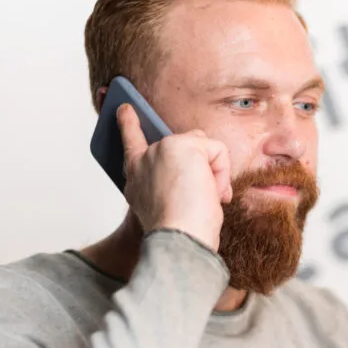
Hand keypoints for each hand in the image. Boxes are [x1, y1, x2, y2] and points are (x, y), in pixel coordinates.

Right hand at [117, 104, 233, 251]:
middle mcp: (142, 161)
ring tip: (205, 197)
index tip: (125, 108)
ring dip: (213, 173)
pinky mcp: (180, 145)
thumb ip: (179, 180)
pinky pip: (217, 150)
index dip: (128, 123)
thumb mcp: (174, 205)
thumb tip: (204, 174)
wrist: (179, 239)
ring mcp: (159, 149)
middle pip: (187, 145)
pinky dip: (222, 173)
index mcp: (136, 178)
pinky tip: (212, 194)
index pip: (131, 142)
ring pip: (204, 147)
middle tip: (204, 196)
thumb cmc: (180, 231)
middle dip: (205, 167)